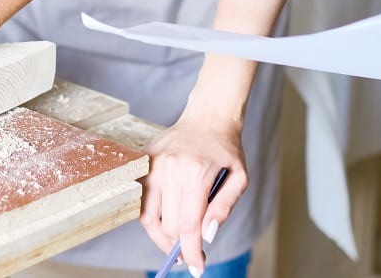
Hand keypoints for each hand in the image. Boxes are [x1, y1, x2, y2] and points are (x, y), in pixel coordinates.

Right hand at [141, 119, 246, 275]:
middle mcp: (170, 168)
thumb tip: (206, 235)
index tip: (195, 268)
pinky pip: (141, 200)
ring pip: (148, 216)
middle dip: (179, 245)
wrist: (208, 116)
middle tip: (190, 252)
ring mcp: (153, 164)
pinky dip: (150, 217)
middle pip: (168, 224)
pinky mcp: (144, 161)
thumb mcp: (239, 178)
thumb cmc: (226, 148)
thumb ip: (223, 208)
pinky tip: (164, 221)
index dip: (190, 251)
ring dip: (161, 236)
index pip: (188, 224)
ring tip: (174, 242)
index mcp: (195, 172)